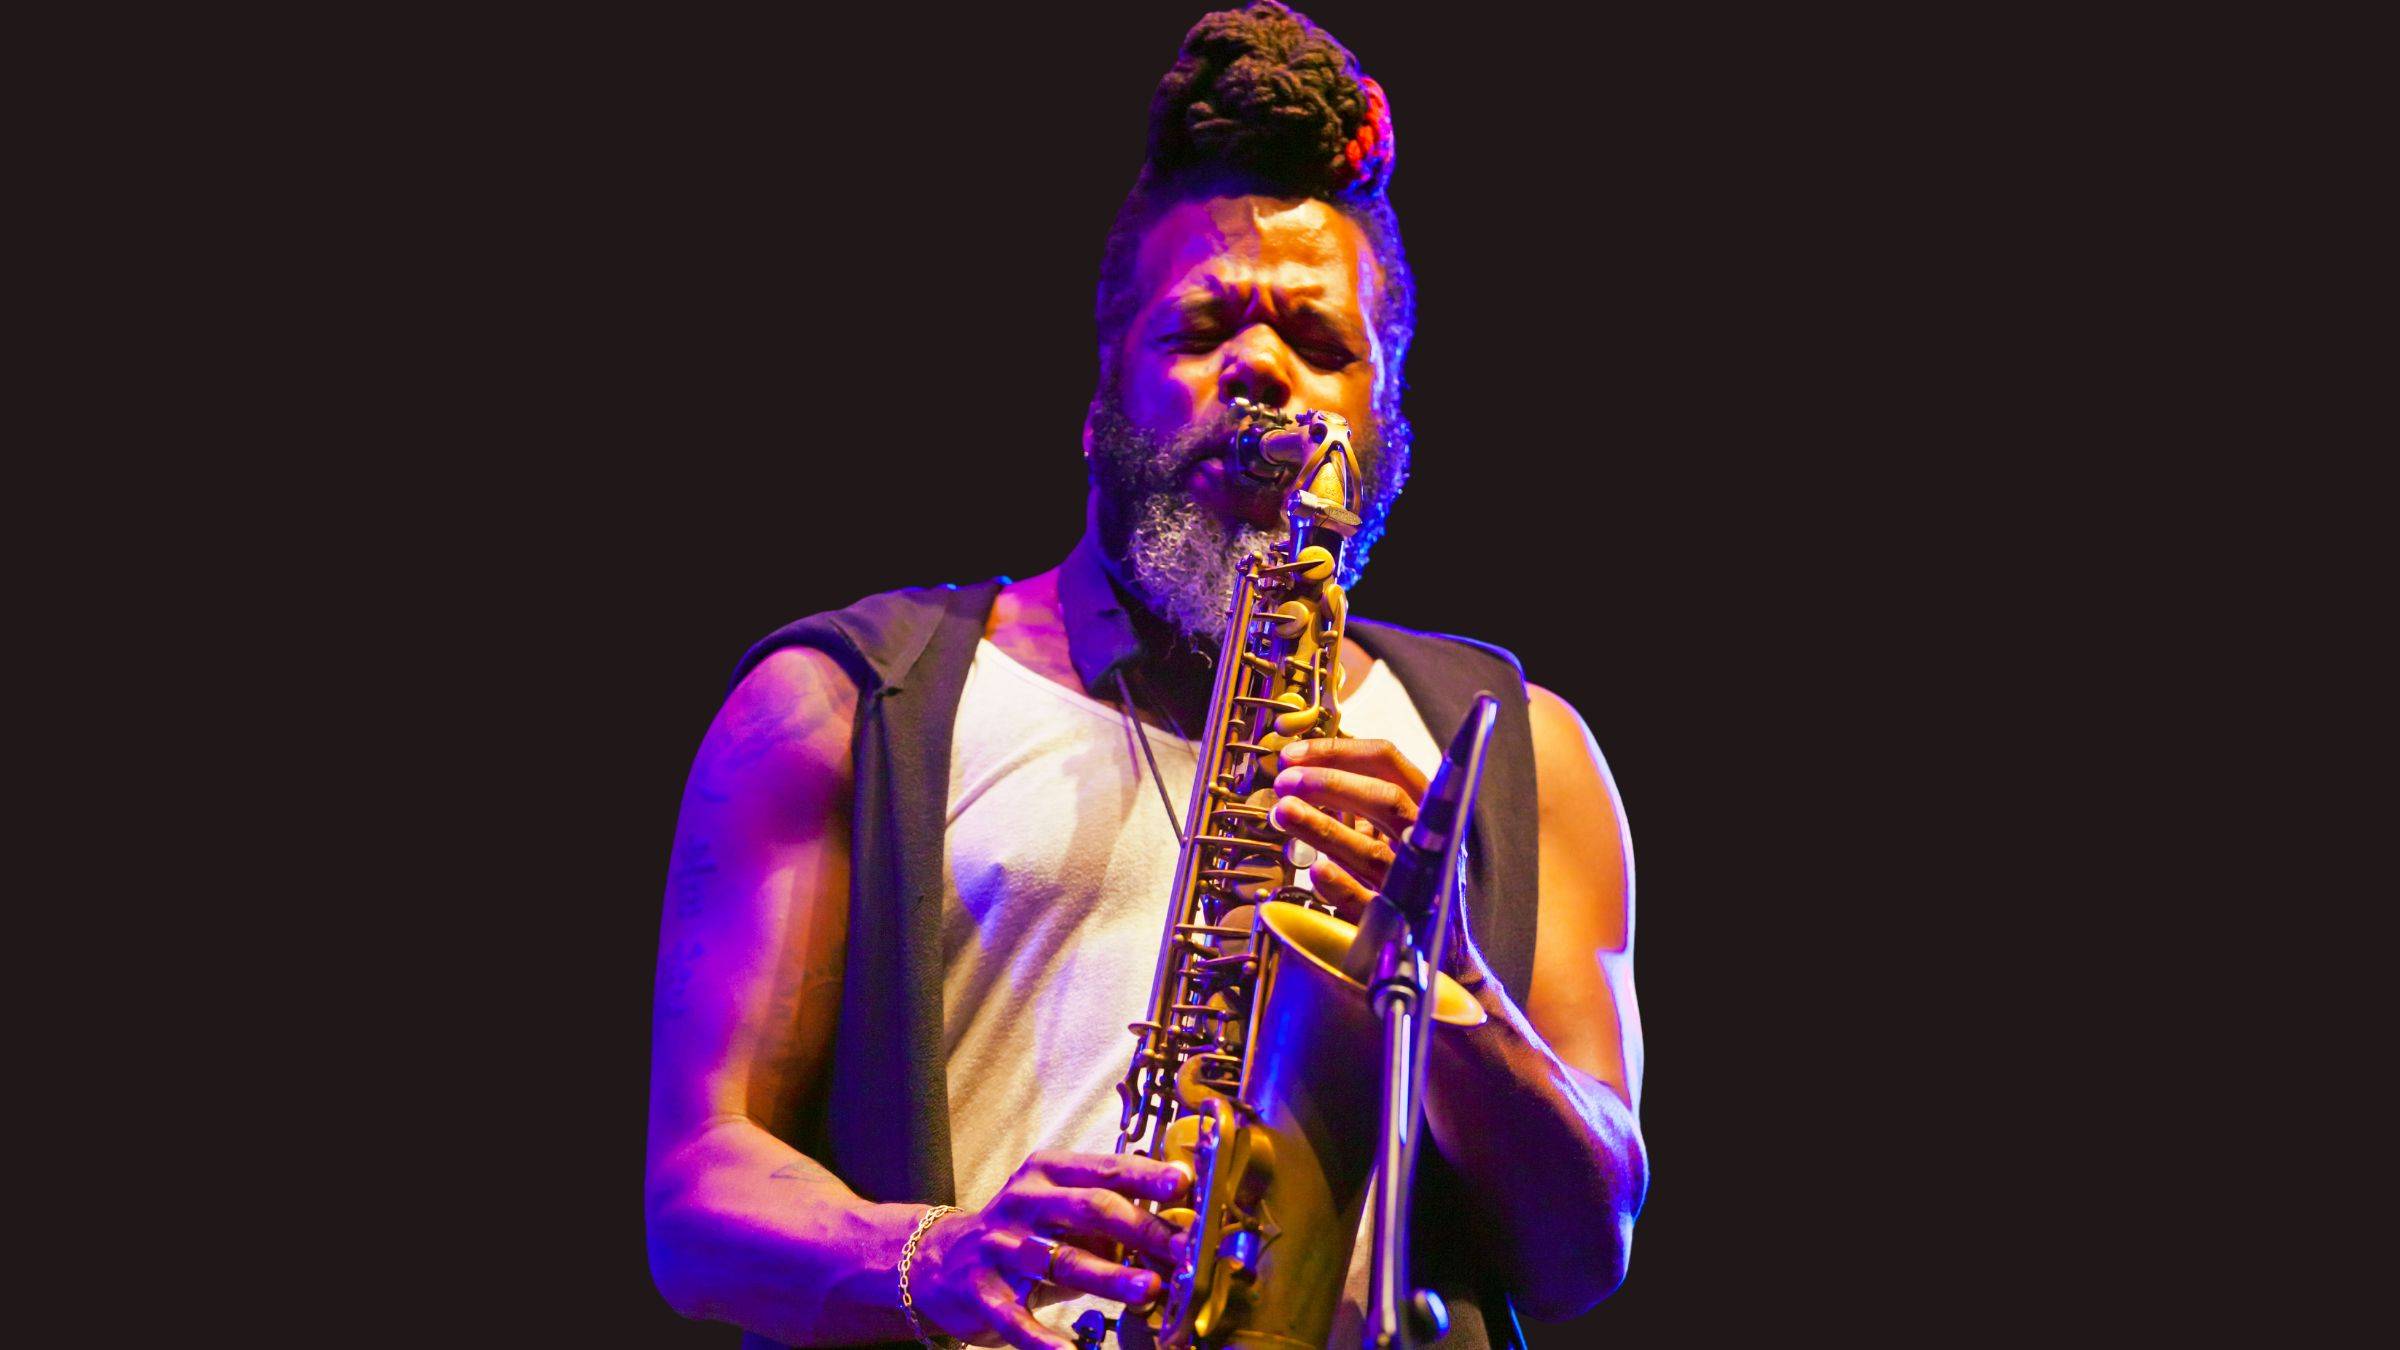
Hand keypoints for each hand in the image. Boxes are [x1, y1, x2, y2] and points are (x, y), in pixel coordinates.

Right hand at [908, 1150, 1191, 1349]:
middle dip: (1142, 1229)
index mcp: (1048, 1172)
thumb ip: (1110, 1221)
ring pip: (1062, 1260)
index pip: (1106, 1168)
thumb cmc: (1024, 1235)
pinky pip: (1016, 1316)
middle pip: (1090, 1209)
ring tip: (1150, 1289)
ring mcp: (999, 1244)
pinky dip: (1043, 1338)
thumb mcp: (1062, 1215)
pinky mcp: (980, 1288)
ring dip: (1110, 1276)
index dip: (1146, 1176)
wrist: (943, 1262)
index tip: (1183, 1183)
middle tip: (1182, 1249)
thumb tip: (1175, 1234)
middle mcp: (1023, 1201)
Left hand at [1271, 737, 1483, 978]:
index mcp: (1424, 807)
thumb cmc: (1406, 879)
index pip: (1387, 762)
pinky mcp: (1399, 925)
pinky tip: (1315, 871)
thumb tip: (1299, 770)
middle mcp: (1426, 841)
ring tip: (1283, 812)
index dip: (1337, 752)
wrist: (1440, 951)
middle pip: (1388, 800)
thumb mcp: (1388, 832)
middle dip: (1331, 784)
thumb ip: (1354, 803)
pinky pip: (1369, 904)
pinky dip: (1341, 885)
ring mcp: (1415, 885)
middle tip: (1285, 782)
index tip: (1292, 756)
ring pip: (1373, 852)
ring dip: (1324, 828)